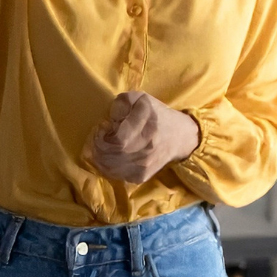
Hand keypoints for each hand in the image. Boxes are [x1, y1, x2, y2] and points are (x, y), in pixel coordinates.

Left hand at [83, 90, 200, 183]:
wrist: (179, 137)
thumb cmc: (156, 114)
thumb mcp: (141, 99)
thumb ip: (123, 103)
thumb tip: (110, 119)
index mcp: (147, 128)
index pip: (117, 141)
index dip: (102, 136)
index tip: (102, 127)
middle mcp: (146, 150)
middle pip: (110, 156)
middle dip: (97, 147)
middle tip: (97, 137)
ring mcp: (144, 167)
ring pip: (110, 169)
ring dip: (99, 158)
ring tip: (101, 146)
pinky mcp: (141, 177)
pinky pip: (116, 175)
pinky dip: (106, 167)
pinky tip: (109, 156)